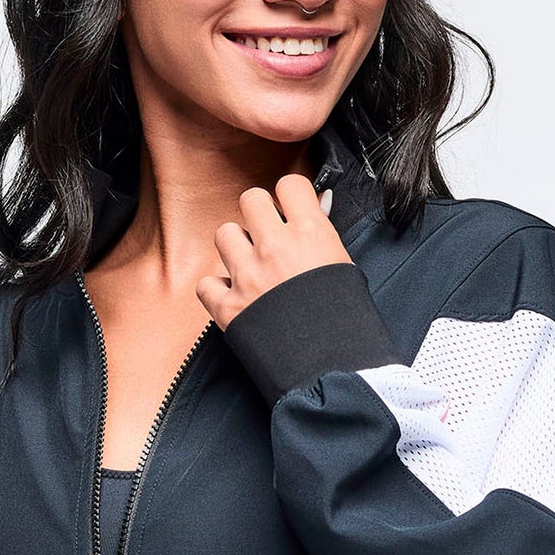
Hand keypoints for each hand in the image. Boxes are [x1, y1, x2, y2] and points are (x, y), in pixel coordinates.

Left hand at [195, 174, 350, 330]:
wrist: (333, 369)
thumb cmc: (347, 323)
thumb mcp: (346, 268)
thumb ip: (323, 237)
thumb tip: (314, 210)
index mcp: (311, 233)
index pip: (289, 184)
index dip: (288, 196)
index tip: (290, 209)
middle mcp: (276, 247)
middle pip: (250, 199)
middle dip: (258, 215)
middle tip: (268, 235)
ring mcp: (248, 275)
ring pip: (225, 234)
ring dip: (236, 247)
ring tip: (252, 267)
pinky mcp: (229, 307)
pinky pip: (206, 283)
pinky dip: (217, 290)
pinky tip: (234, 297)